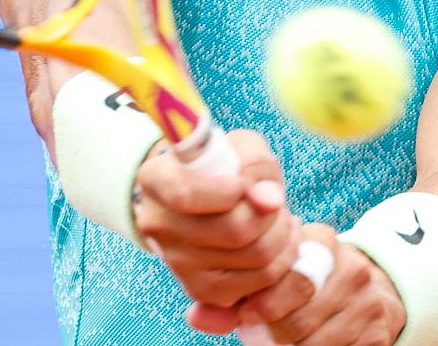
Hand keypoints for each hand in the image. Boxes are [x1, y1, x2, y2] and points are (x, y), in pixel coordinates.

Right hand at [132, 130, 301, 315]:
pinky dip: (281, 260)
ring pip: (254, 258)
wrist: (209, 200)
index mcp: (155, 179)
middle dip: (270, 214)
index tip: (244, 184)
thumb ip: (255, 163)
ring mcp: (177, 263)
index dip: (229, 191)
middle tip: (275, 202)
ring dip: (282, 236)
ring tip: (279, 218)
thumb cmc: (224, 167)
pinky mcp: (200, 289)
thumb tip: (269, 200)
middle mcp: (157, 225)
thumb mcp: (238, 147)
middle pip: (233, 230)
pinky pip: (259, 282)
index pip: (186, 194)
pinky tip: (276, 241)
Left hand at [237, 224, 407, 344]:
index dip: (263, 302)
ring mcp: (368, 302)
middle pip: (300, 316)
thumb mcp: (284, 268)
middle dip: (273, 331)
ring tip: (278, 341)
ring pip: (315, 342)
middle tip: (258, 334)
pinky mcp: (377, 333)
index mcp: (323, 242)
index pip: (289, 277)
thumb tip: (201, 316)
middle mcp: (352, 268)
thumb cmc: (310, 279)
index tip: (247, 314)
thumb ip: (243, 287)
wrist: (369, 290)